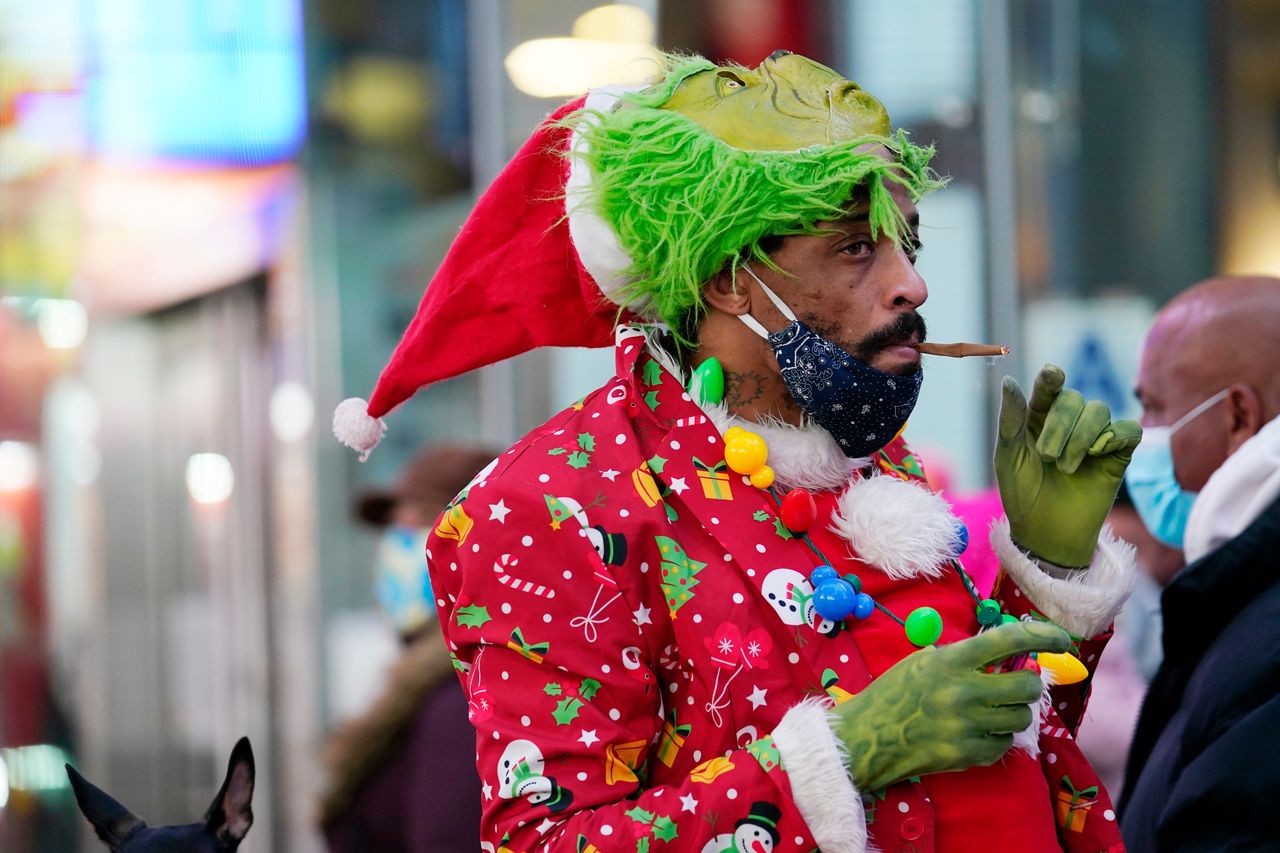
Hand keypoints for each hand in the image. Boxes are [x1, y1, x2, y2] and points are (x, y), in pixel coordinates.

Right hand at [833, 621, 1070, 791]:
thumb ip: (963, 658)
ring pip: (1021, 717)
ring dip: (1013, 712)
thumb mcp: (923, 662)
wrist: (867, 738)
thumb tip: (1008, 657)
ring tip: (992, 710)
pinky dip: (998, 737)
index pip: (1008, 641)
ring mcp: (967, 726)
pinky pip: (1004, 743)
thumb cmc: (894, 694)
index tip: (1061, 639)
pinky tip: (977, 732)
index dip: (1041, 636)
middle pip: (1026, 686)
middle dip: (1028, 684)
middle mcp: (963, 692)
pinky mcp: (968, 755)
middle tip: (1016, 684)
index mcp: (950, 661)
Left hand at [995, 365, 1142, 567]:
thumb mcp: (1009, 457)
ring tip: (1066, 467)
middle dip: (1060, 424)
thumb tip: (1010, 381)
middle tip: (1047, 456)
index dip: (1051, 378)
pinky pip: (1128, 430)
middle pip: (1074, 399)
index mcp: (1039, 419)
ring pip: (1099, 411)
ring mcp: (1095, 438)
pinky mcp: (1118, 456)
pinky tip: (1098, 453)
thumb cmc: (1022, 494)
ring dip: (1081, 437)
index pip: (1049, 388)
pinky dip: (1114, 436)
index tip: (1052, 375)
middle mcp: (1069, 423)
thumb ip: (1011, 420)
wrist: (1046, 532)